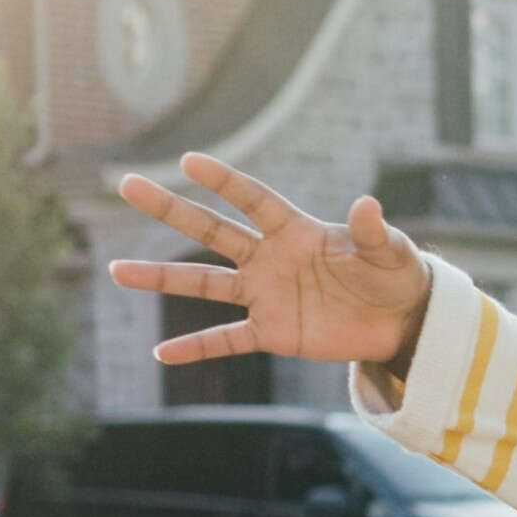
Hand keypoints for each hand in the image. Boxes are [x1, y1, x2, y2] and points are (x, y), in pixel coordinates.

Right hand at [111, 155, 434, 373]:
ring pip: (204, 284)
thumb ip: (373, 231)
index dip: (224, 180)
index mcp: (295, 230)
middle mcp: (270, 258)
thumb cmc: (393, 274)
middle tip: (128, 185)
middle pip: (211, 230)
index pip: (253, 199)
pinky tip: (162, 356)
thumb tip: (367, 205)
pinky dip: (197, 348)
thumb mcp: (390, 251)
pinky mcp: (271, 332)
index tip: (190, 160)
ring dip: (161, 278)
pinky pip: (226, 340)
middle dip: (170, 209)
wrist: (399, 320)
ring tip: (117, 272)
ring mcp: (265, 295)